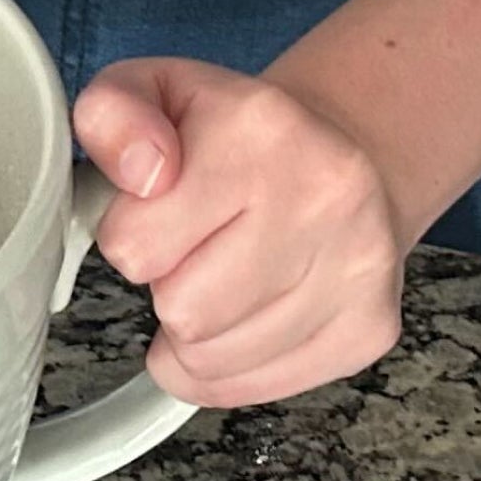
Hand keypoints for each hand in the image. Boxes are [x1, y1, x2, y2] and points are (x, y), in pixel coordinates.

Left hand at [72, 59, 409, 409]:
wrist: (350, 152)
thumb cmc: (243, 135)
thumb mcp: (158, 92)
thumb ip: (111, 113)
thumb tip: (138, 170)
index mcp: (260, 131)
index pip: (135, 244)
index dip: (129, 237)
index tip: (159, 214)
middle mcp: (323, 197)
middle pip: (183, 313)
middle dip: (168, 289)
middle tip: (194, 252)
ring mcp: (357, 269)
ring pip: (214, 360)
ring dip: (196, 334)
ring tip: (220, 282)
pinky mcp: (370, 328)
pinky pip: (252, 388)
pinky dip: (230, 368)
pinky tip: (245, 319)